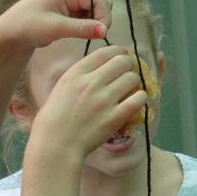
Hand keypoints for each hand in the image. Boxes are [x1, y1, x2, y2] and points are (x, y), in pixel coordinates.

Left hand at [0, 0, 111, 52]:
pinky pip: (91, 14)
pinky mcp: (73, 5)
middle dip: (99, 20)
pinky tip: (75, 29)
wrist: (13, 31)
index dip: (104, 18)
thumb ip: (82, 28)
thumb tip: (105, 31)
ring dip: (94, 23)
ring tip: (78, 32)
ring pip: (99, 10)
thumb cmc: (28, 25)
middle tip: (88, 35)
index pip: (101, 0)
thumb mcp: (55, 28)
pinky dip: (88, 24)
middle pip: (103, 3)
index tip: (99, 35)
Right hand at [29, 44, 146, 157]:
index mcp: (75, 74)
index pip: (104, 52)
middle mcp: (90, 83)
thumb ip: (80, 76)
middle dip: (129, 65)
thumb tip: (101, 65)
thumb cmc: (54, 119)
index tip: (123, 54)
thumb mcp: (61, 88)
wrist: (56, 144)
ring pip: (133, 78)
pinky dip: (141, 97)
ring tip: (133, 88)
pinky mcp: (115, 116)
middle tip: (129, 72)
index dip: (118, 51)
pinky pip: (138, 99)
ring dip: (136, 82)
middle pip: (122, 62)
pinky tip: (138, 100)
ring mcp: (104, 100)